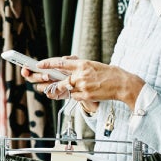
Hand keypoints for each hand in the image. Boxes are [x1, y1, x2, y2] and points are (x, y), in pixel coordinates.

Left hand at [21, 55, 144, 108]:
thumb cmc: (108, 73)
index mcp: (82, 64)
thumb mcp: (92, 64)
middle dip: (51, 82)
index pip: (60, 63)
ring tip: (63, 89)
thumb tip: (65, 64)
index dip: (48, 64)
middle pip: (60, 80)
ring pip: (65, 89)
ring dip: (62, 90)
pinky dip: (74, 95)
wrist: (121, 83)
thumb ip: (78, 66)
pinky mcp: (86, 96)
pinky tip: (82, 93)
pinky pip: (74, 96)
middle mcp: (81, 75)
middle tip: (42, 82)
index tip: (39, 64)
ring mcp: (83, 86)